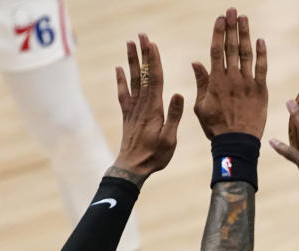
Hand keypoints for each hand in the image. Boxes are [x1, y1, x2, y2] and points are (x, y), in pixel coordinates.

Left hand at [113, 34, 183, 179]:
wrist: (132, 167)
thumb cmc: (154, 156)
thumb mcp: (170, 139)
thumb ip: (174, 116)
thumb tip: (179, 94)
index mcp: (154, 109)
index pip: (155, 80)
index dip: (154, 62)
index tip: (154, 45)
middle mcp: (142, 105)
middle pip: (142, 75)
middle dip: (142, 54)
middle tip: (141, 36)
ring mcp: (133, 109)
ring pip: (132, 80)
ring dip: (131, 61)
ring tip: (130, 44)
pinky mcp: (127, 115)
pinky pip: (123, 93)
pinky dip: (120, 80)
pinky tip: (119, 69)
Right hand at [193, 8, 267, 138]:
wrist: (236, 143)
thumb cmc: (216, 127)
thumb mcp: (201, 106)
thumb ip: (201, 83)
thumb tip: (196, 62)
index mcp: (215, 81)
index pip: (216, 50)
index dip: (218, 33)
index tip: (220, 18)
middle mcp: (232, 78)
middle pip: (231, 47)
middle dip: (232, 27)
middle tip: (232, 10)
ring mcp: (247, 83)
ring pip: (247, 54)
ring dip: (245, 34)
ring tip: (244, 18)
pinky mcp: (260, 91)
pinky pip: (262, 69)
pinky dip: (262, 54)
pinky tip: (261, 40)